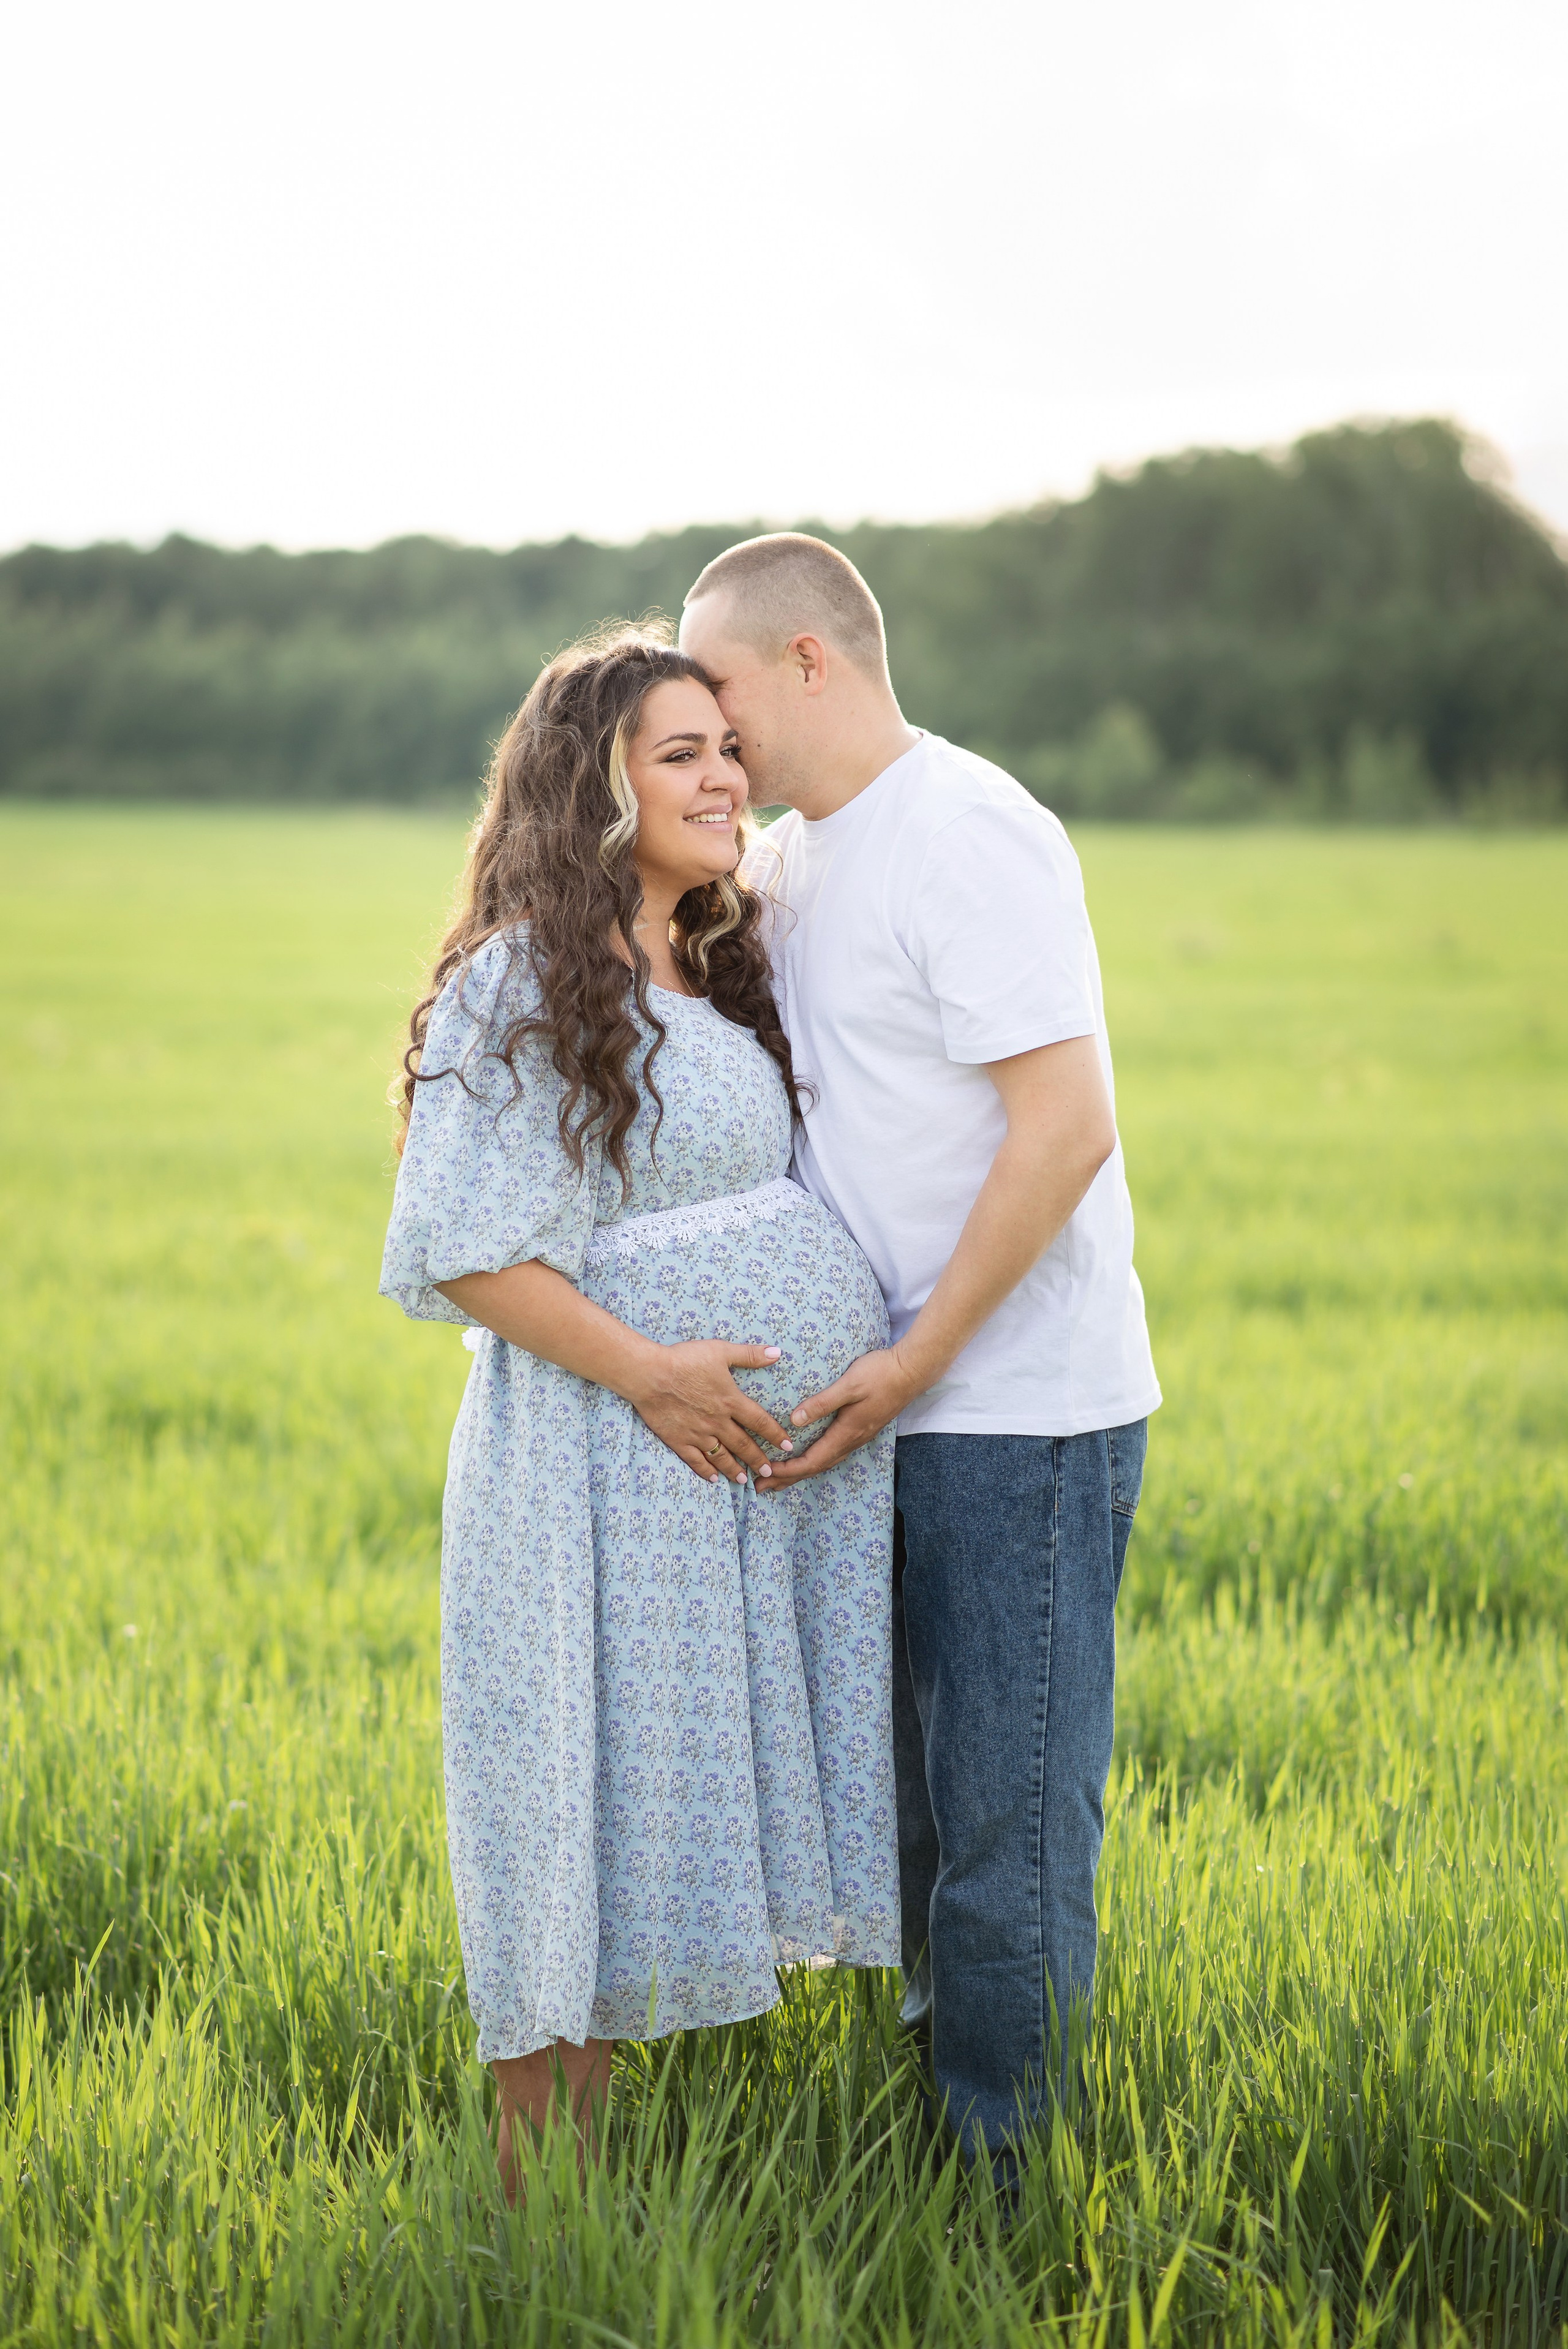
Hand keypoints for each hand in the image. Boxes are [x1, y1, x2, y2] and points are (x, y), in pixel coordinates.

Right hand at [626, 1339, 795, 1485]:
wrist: (650, 1375)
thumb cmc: (684, 1359)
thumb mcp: (720, 1351)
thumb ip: (750, 1354)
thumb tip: (778, 1353)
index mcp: (730, 1401)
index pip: (760, 1422)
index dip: (775, 1435)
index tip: (787, 1446)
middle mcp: (718, 1422)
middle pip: (743, 1445)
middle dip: (757, 1460)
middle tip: (768, 1472)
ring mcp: (698, 1434)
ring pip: (721, 1456)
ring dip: (734, 1469)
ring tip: (744, 1480)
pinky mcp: (679, 1440)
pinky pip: (695, 1460)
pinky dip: (705, 1470)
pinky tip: (712, 1478)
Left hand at [757, 1345, 921, 1490]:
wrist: (912, 1371)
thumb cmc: (880, 1374)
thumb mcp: (849, 1384)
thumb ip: (822, 1402)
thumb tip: (793, 1421)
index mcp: (846, 1432)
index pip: (812, 1461)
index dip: (788, 1470)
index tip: (765, 1474)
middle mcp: (852, 1440)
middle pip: (816, 1467)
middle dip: (788, 1478)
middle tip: (762, 1487)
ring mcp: (859, 1436)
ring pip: (825, 1462)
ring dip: (801, 1472)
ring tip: (780, 1478)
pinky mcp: (862, 1429)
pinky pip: (834, 1454)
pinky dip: (815, 1461)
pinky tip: (809, 1458)